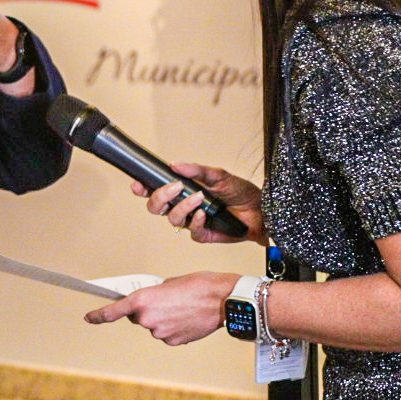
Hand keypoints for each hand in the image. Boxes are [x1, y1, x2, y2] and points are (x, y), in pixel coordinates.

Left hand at [84, 272, 236, 344]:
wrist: (222, 300)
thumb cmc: (198, 285)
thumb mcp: (169, 283)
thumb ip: (153, 295)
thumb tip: (150, 304)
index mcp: (143, 299)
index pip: (113, 311)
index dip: (99, 315)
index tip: (89, 318)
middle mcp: (147, 318)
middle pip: (138, 317)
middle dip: (147, 310)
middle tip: (166, 301)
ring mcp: (159, 332)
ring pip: (154, 326)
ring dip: (162, 319)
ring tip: (182, 308)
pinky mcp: (172, 341)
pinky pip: (166, 335)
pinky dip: (173, 328)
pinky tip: (186, 319)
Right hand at [133, 163, 265, 243]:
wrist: (260, 210)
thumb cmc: (240, 192)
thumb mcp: (218, 175)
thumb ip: (196, 171)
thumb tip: (175, 165)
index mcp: (183, 191)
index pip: (156, 190)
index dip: (144, 188)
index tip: (139, 184)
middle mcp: (184, 206)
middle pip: (156, 207)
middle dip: (160, 197)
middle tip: (174, 188)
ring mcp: (192, 221)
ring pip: (172, 219)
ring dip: (182, 207)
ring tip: (199, 197)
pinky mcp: (202, 234)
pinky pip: (190, 231)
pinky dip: (195, 221)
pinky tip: (204, 213)